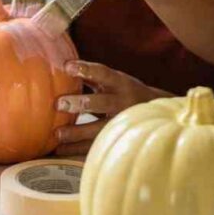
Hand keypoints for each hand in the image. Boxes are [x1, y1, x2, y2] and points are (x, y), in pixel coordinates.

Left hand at [53, 60, 171, 155]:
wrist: (156, 114)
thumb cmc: (123, 92)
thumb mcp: (113, 81)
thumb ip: (90, 76)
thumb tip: (59, 66)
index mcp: (120, 83)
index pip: (103, 73)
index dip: (86, 69)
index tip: (67, 66)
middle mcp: (122, 102)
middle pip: (102, 102)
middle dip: (80, 103)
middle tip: (58, 104)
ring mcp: (121, 123)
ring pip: (99, 128)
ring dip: (77, 132)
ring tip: (57, 134)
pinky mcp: (116, 139)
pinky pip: (95, 146)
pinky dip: (76, 149)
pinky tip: (59, 149)